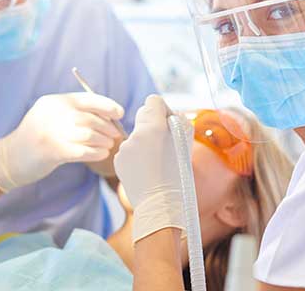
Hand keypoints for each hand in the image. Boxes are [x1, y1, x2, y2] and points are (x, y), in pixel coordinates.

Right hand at [0, 92, 123, 191]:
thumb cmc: (37, 137)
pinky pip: (83, 151)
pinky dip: (96, 153)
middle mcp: (53, 114)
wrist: (10, 157)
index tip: (119, 113)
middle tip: (115, 135)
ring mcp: (51, 132)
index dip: (107, 105)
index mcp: (54, 101)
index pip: (87, 98)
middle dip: (107, 127)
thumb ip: (74, 112)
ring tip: (108, 145)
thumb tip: (109, 115)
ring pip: (89, 134)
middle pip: (90, 118)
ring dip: (103, 141)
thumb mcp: (51, 116)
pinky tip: (102, 154)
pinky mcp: (52, 151)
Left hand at [114, 95, 186, 243]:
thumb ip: (177, 121)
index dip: (162, 109)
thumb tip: (168, 115)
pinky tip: (146, 170)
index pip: (153, 101)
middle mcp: (135, 134)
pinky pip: (129, 150)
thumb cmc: (178, 175)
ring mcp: (124, 148)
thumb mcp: (186, 143)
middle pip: (142, 115)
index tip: (168, 121)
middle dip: (153, 124)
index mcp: (153, 128)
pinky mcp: (118, 160)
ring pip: (136, 134)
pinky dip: (136, 156)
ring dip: (145, 142)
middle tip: (164, 141)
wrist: (161, 204)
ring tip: (157, 162)